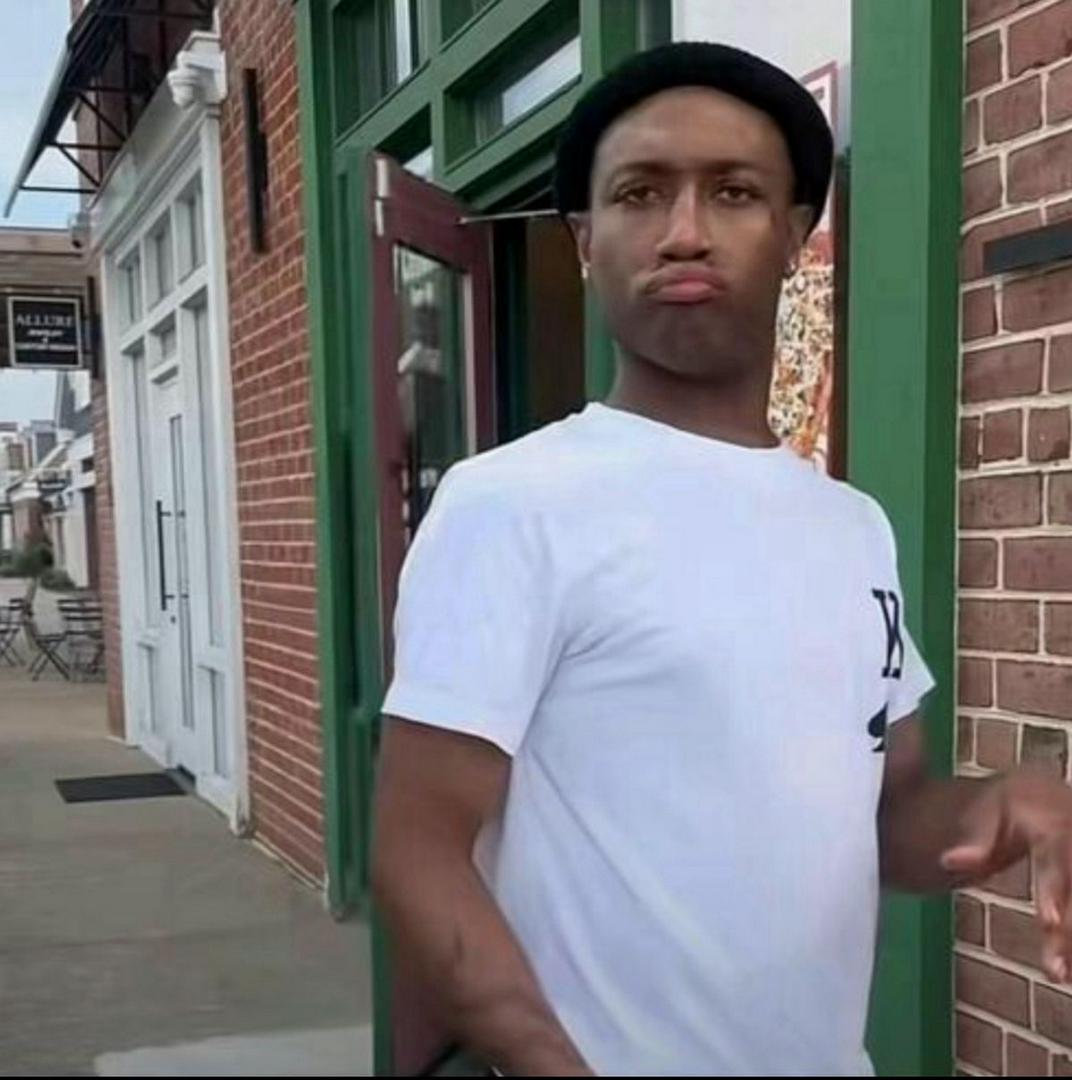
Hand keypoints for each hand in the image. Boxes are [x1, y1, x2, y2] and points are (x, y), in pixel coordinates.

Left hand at [941, 769, 1071, 982]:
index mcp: (1054, 818)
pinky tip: (1065, 970)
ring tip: (1059, 975)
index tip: (1048, 922)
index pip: (1057, 855)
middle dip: (1070, 926)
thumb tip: (949, 862)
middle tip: (1056, 968)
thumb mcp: (988, 810)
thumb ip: (976, 841)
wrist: (1043, 794)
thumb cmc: (1010, 806)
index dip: (1057, 889)